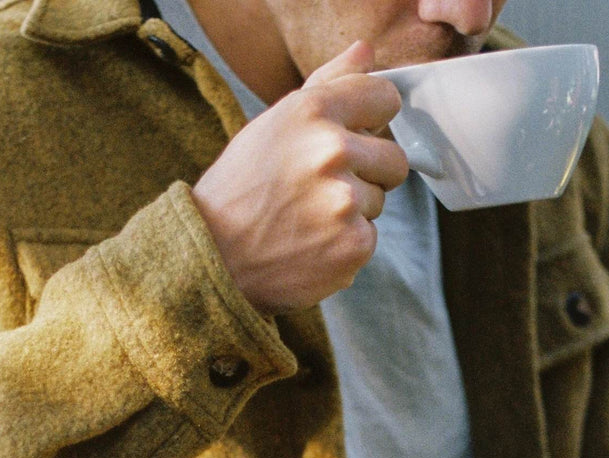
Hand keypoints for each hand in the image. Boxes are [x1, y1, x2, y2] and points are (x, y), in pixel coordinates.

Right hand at [192, 40, 408, 314]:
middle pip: (394, 158)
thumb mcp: (274, 123)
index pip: (385, 98)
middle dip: (368, 173)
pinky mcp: (354, 244)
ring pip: (379, 201)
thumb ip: (327, 84)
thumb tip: (366, 51)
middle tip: (322, 189)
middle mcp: (333, 151)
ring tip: (307, 218)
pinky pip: (369, 237)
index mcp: (314, 111)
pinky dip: (344, 244)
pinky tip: (311, 243)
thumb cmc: (242, 187)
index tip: (354, 136)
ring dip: (352, 211)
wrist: (214, 255)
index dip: (372, 121)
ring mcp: (346, 201)